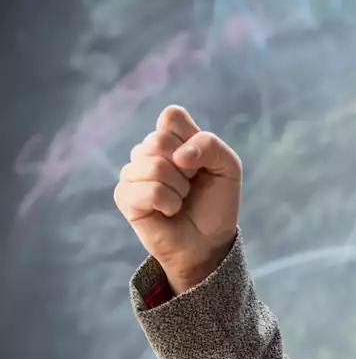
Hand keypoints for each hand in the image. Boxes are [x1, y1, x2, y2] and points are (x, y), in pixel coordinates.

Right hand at [114, 105, 242, 293]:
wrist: (208, 242)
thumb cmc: (216, 204)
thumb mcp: (228, 168)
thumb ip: (211, 146)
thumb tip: (179, 156)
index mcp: (171, 138)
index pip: (171, 116)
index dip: (191, 139)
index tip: (200, 163)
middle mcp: (147, 151)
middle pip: (159, 139)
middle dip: (187, 168)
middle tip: (191, 186)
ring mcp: (132, 172)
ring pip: (154, 166)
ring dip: (179, 189)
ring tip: (180, 200)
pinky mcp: (124, 196)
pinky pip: (148, 190)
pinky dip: (168, 203)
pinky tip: (168, 211)